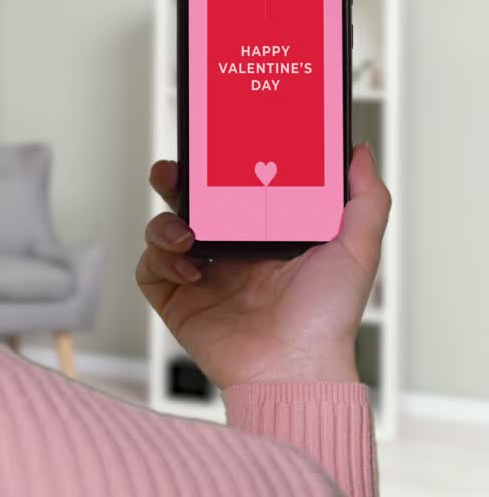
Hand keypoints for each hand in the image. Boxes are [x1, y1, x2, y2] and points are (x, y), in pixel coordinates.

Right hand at [136, 144, 390, 388]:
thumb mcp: (357, 249)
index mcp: (264, 237)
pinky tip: (189, 268)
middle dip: (172, 181)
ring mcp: (200, 277)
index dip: (215, 167)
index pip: (229, 189)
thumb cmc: (327, 320)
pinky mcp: (177, 301)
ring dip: (164, 223)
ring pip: (162, 231)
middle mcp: (229, 254)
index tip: (212, 147)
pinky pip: (150, 269)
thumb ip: (365, 198)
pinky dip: (160, 261)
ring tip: (186, 234)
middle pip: (187, 203)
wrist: (294, 369)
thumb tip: (360, 153)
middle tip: (172, 172)